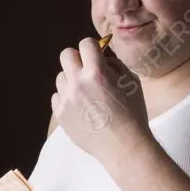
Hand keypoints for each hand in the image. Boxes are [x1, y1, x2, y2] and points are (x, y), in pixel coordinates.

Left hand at [51, 37, 150, 164]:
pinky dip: (66, 98)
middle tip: (87, 71)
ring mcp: (66, 99)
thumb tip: (102, 59)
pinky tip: (80, 108)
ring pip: (60, 77)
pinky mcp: (60, 114)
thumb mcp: (131, 82)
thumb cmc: (133, 115)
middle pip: (66, 55)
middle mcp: (77, 83)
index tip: (97, 56)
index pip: (85, 44)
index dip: (92, 48)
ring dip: (72, 81)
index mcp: (96, 73)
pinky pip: (56, 97)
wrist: (123, 146)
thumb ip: (114, 66)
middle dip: (77, 59)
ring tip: (85, 94)